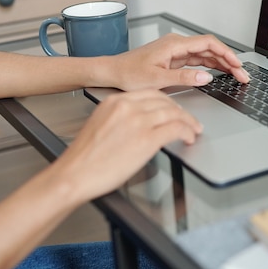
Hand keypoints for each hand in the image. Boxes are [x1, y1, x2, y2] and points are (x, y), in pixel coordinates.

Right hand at [53, 89, 200, 202]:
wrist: (74, 174)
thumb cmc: (85, 158)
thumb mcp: (101, 125)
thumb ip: (121, 117)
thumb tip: (142, 122)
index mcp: (114, 102)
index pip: (151, 94)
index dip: (168, 102)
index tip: (174, 109)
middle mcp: (127, 107)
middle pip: (165, 102)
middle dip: (180, 111)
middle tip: (188, 120)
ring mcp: (138, 122)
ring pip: (174, 113)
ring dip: (188, 122)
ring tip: (193, 129)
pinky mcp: (147, 139)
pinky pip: (176, 129)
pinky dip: (187, 132)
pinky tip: (188, 138)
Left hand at [106, 33, 249, 90]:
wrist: (111, 72)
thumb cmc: (127, 73)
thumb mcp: (156, 79)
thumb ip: (183, 78)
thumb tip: (206, 77)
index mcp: (174, 45)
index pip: (208, 44)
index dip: (226, 53)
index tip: (237, 65)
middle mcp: (177, 45)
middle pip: (211, 49)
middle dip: (229, 61)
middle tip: (242, 75)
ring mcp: (176, 52)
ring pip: (206, 55)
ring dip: (222, 64)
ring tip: (236, 76)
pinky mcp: (174, 60)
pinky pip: (198, 61)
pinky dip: (211, 67)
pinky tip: (219, 74)